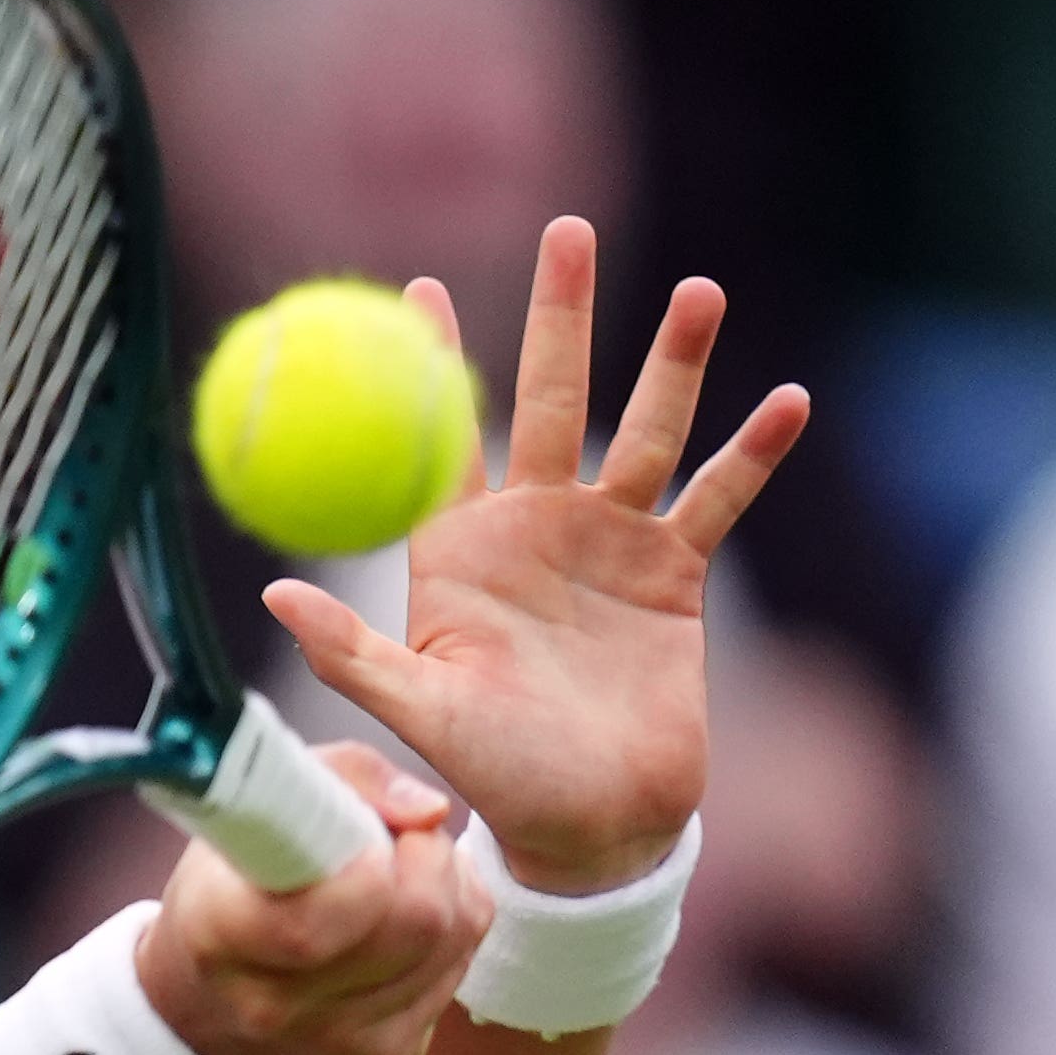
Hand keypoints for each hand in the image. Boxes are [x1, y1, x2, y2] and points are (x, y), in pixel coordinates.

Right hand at [137, 743, 493, 1054]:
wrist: (199, 1020)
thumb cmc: (224, 893)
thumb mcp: (247, 814)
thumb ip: (339, 778)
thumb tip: (430, 810)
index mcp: (222, 934)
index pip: (329, 912)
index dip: (375, 861)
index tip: (368, 834)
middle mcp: (277, 1005)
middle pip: (417, 923)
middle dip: (429, 859)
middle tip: (399, 838)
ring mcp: (338, 1042)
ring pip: (452, 944)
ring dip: (448, 889)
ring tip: (403, 871)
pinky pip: (456, 975)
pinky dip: (451, 934)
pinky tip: (407, 919)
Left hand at [266, 219, 809, 893]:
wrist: (591, 822)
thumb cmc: (494, 774)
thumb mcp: (419, 710)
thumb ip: (351, 652)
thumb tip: (270, 596)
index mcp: (461, 549)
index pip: (443, 436)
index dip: (433, 364)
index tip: (416, 287)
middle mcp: (536, 527)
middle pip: (552, 398)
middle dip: (561, 317)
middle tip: (570, 232)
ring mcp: (610, 542)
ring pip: (647, 430)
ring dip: (675, 363)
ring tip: (701, 292)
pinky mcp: (676, 574)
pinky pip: (717, 500)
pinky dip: (752, 456)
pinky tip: (785, 402)